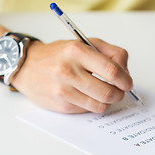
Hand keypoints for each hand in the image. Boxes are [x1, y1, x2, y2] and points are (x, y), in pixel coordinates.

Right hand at [11, 38, 132, 112]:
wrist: (27, 67)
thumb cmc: (59, 55)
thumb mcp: (84, 43)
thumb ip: (110, 53)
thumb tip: (125, 73)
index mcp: (76, 51)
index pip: (111, 70)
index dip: (125, 80)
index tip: (127, 82)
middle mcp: (68, 71)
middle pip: (108, 92)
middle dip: (119, 94)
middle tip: (119, 91)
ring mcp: (63, 91)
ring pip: (100, 105)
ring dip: (108, 101)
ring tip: (104, 93)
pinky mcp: (61, 106)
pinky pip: (88, 110)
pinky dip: (93, 105)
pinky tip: (87, 96)